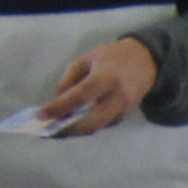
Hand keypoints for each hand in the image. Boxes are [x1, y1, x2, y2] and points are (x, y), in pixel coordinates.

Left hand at [35, 36, 158, 133]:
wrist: (146, 61)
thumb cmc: (112, 57)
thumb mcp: (87, 59)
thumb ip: (69, 79)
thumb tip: (57, 102)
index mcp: (106, 77)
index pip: (80, 96)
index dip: (59, 107)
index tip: (41, 115)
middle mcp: (117, 96)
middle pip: (91, 122)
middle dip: (68, 130)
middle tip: (49, 130)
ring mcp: (124, 109)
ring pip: (96, 127)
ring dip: (76, 130)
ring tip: (57, 128)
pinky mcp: (126, 115)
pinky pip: (103, 124)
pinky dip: (87, 125)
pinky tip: (75, 122)